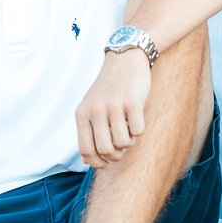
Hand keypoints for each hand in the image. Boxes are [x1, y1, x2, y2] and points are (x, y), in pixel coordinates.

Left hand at [75, 50, 150, 167]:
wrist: (125, 59)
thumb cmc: (109, 88)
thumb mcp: (91, 107)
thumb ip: (88, 132)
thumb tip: (89, 161)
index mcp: (82, 113)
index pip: (86, 150)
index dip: (97, 162)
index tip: (106, 163)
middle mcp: (96, 110)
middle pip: (106, 150)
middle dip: (116, 155)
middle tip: (121, 147)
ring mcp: (114, 106)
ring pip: (123, 143)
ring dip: (129, 141)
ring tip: (128, 129)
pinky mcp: (133, 102)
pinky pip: (138, 131)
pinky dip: (139, 130)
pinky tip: (136, 118)